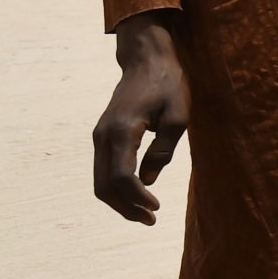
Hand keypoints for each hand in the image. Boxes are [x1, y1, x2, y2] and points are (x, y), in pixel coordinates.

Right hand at [92, 11, 190, 225]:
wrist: (146, 58)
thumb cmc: (168, 83)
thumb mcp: (178, 116)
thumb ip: (162, 150)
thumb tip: (147, 181)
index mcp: (122, 131)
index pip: (120, 177)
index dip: (135, 198)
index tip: (156, 208)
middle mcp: (103, 136)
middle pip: (104, 185)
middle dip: (125, 207)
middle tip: (151, 220)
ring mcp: (99, 136)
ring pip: (100, 180)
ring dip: (120, 201)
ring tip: (145, 213)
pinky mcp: (103, 135)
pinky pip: (104, 169)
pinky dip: (117, 187)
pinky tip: (137, 194)